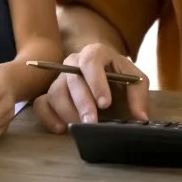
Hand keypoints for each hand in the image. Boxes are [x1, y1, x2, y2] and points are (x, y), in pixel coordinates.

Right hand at [32, 43, 148, 133]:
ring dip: (67, 112)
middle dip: (82, 102)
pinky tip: (61, 128)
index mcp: (95, 53)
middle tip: (92, 122)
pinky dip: (48, 117)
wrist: (104, 72)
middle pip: (72, 79)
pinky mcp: (49, 94)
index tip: (105, 103)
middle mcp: (73, 62)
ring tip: (80, 127)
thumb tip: (141, 118)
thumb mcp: (134, 78)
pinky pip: (41, 104)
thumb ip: (138, 94)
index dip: (96, 81)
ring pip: (55, 93)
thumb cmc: (119, 75)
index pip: (91, 61)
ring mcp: (59, 78)